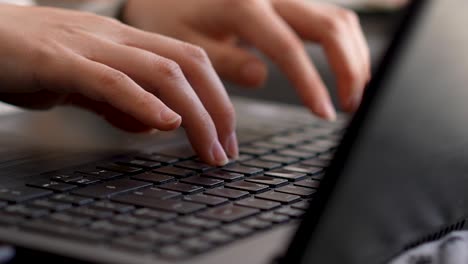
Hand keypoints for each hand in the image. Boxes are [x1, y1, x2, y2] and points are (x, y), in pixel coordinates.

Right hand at [0, 4, 235, 165]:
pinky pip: (110, 80)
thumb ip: (121, 102)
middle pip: (189, 65)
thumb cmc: (30, 59)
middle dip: (218, 111)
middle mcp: (117, 39)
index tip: (226, 138)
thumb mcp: (87, 85)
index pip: (190, 63)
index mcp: (127, 42)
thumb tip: (153, 123)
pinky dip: (143, 102)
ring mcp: (90, 46)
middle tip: (225, 152)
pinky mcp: (59, 61)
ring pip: (161, 72)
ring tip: (208, 149)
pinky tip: (164, 124)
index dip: (217, 100)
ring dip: (194, 115)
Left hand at [124, 0, 370, 118]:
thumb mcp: (186, 43)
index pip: (288, 48)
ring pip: (337, 19)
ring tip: (354, 91)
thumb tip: (261, 77)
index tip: (323, 112)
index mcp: (243, 6)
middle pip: (329, 26)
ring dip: (354, 55)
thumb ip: (224, 60)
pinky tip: (345, 66)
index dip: (312, 83)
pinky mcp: (289, 2)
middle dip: (348, 68)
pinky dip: (345, 44)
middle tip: (351, 105)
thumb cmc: (171, 14)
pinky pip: (329, 18)